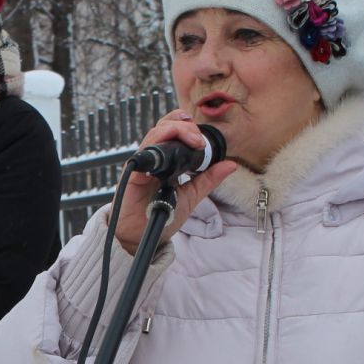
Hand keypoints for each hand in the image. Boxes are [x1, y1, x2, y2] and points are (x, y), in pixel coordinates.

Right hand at [114, 111, 239, 254]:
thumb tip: (230, 164)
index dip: (187, 126)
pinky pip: (144, 152)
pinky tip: (169, 149)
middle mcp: (154, 159)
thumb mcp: (191, 196)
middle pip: (164, 126)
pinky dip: (157, 143)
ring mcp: (143, 164)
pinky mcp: (133, 173)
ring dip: (175, 131)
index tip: (203, 138)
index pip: (174, 131)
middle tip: (199, 140)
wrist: (141, 237)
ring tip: (192, 142)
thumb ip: (208, 179)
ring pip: (155, 133)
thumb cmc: (161, 217)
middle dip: (184, 127)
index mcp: (166, 161)